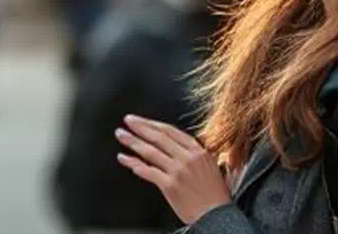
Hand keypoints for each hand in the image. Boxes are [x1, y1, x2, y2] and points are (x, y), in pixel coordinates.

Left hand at [116, 114, 230, 224]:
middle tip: (127, 121)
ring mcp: (177, 171)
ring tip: (121, 135)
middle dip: (139, 127)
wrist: (217, 216)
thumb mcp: (211, 166)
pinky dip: (135, 165)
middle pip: (158, 138)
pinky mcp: (170, 186)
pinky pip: (148, 172)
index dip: (151, 124)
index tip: (139, 120)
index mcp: (197, 151)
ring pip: (150, 152)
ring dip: (132, 142)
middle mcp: (187, 158)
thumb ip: (194, 153)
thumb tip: (175, 144)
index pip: (169, 131)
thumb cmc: (215, 194)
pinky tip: (126, 160)